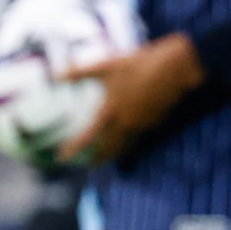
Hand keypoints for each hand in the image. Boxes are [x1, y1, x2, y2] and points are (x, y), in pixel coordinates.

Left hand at [59, 33, 206, 165]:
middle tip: (90, 164)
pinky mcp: (156, 121)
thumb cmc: (138, 64)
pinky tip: (131, 137)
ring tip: (109, 157)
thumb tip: (56, 75)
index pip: (88, 136)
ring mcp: (142, 124)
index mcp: (111, 111)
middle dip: (99, 158)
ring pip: (127, 145)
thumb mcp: (106, 65)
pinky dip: (132, 141)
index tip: (62, 159)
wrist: (174, 68)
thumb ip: (80, 73)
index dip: (74, 148)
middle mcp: (126, 123)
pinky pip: (141, 136)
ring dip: (116, 153)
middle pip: (110, 148)